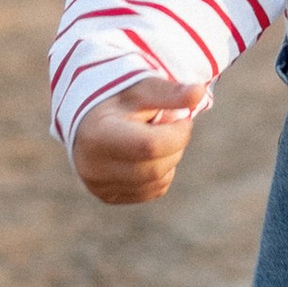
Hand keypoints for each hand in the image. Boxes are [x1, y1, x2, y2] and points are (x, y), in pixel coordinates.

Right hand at [72, 75, 207, 205]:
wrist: (88, 119)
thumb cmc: (120, 101)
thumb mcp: (143, 89)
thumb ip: (170, 93)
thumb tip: (199, 92)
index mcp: (99, 135)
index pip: (151, 146)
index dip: (177, 133)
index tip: (183, 119)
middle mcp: (93, 167)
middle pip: (156, 167)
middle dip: (174, 146)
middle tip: (169, 127)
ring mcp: (99, 186)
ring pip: (158, 181)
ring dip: (169, 159)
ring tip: (153, 138)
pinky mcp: (108, 196)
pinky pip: (152, 191)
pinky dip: (160, 172)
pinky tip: (145, 154)